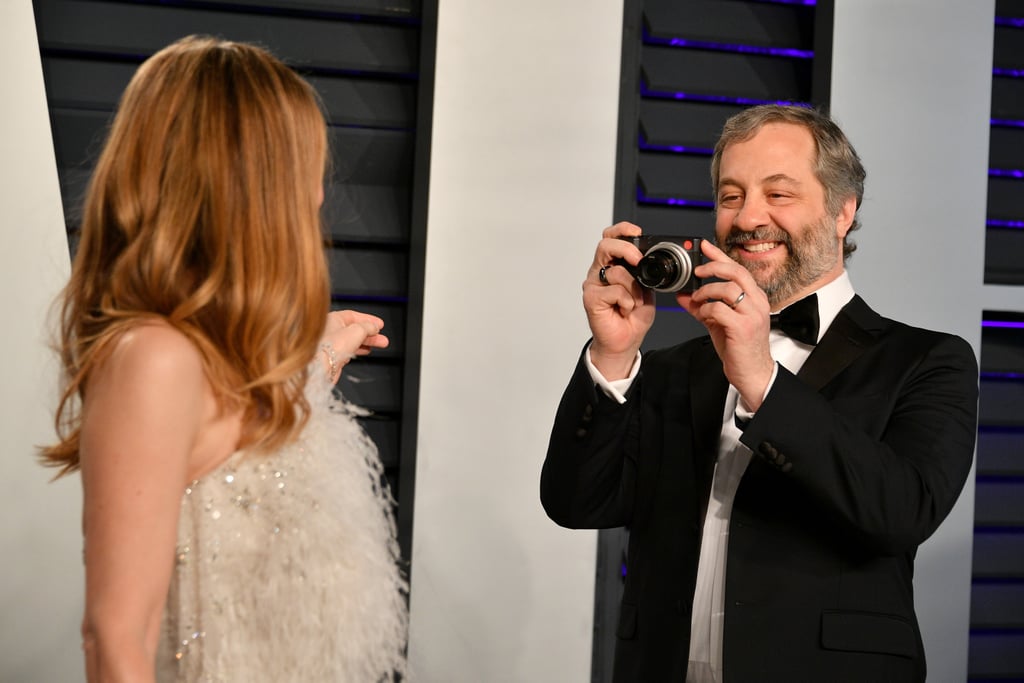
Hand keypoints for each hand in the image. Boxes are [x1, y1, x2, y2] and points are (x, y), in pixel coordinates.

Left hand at [321, 310, 388, 382]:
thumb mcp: (357, 330)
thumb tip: (374, 326)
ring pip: (354, 340)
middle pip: (355, 328)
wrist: (322, 366)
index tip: (379, 324)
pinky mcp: (334, 355)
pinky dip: (359, 349)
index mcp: (333, 319)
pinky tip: (366, 350)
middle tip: (382, 336)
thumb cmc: (332, 347)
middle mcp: (331, 330)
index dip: (368, 319)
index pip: (354, 316)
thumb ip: (368, 326)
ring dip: (368, 341)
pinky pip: (349, 349)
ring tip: (380, 344)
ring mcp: (332, 343)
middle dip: (371, 333)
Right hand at [583, 222, 654, 379]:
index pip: (611, 238)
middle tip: (638, 260)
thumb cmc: (633, 317)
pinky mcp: (591, 298)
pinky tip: (624, 310)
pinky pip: (614, 290)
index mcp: (613, 265)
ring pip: (615, 270)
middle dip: (626, 249)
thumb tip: (647, 259)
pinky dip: (627, 301)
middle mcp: (600, 271)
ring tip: (633, 302)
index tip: (637, 232)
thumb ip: (644, 273)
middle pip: (606, 245)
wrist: (625, 341)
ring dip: (633, 288)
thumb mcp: (646, 289)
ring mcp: (594, 284)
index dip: (622, 230)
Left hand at [678, 240, 774, 409]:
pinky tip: (703, 316)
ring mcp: (752, 314)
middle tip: (697, 272)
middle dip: (713, 266)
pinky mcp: (743, 328)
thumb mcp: (719, 323)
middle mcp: (757, 302)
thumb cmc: (739, 348)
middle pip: (736, 272)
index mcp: (754, 298)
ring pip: (727, 289)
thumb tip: (684, 296)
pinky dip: (706, 310)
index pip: (738, 269)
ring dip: (706, 292)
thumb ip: (702, 308)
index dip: (720, 255)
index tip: (704, 246)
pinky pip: (720, 309)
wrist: (752, 373)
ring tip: (698, 301)